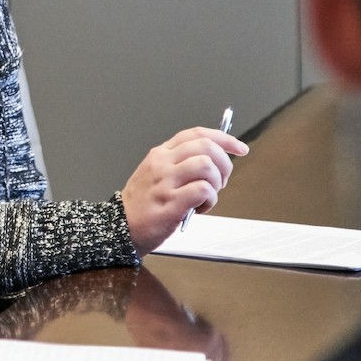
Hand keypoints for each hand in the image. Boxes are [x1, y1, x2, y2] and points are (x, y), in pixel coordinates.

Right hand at [121, 126, 247, 253]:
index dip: (223, 138)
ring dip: (216, 182)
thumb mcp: (155, 172)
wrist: (121, 226)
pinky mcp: (170, 203)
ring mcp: (165, 183)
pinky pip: (203, 191)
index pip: (196, 134)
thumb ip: (180, 162)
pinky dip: (210, 200)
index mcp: (160, 154)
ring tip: (207, 196)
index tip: (239, 148)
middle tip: (221, 180)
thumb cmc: (143, 202)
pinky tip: (199, 208)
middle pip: (206, 147)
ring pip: (206, 166)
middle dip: (224, 163)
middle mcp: (162, 164)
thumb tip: (216, 159)